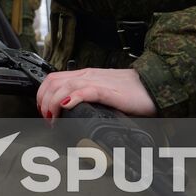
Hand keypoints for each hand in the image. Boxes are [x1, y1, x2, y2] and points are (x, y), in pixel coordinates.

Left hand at [35, 67, 157, 118]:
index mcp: (85, 75)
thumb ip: (88, 100)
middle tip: (47, 119)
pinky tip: (66, 107)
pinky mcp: (108, 91)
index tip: (44, 112)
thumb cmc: (131, 91)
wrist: (153, 86)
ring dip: (53, 104)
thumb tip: (72, 116)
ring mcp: (97, 82)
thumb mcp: (103, 93)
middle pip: (53, 82)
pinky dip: (72, 98)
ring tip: (54, 119)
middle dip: (44, 102)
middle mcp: (87, 76)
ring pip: (64, 87)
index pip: (53, 79)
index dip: (42, 95)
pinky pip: (85, 91)